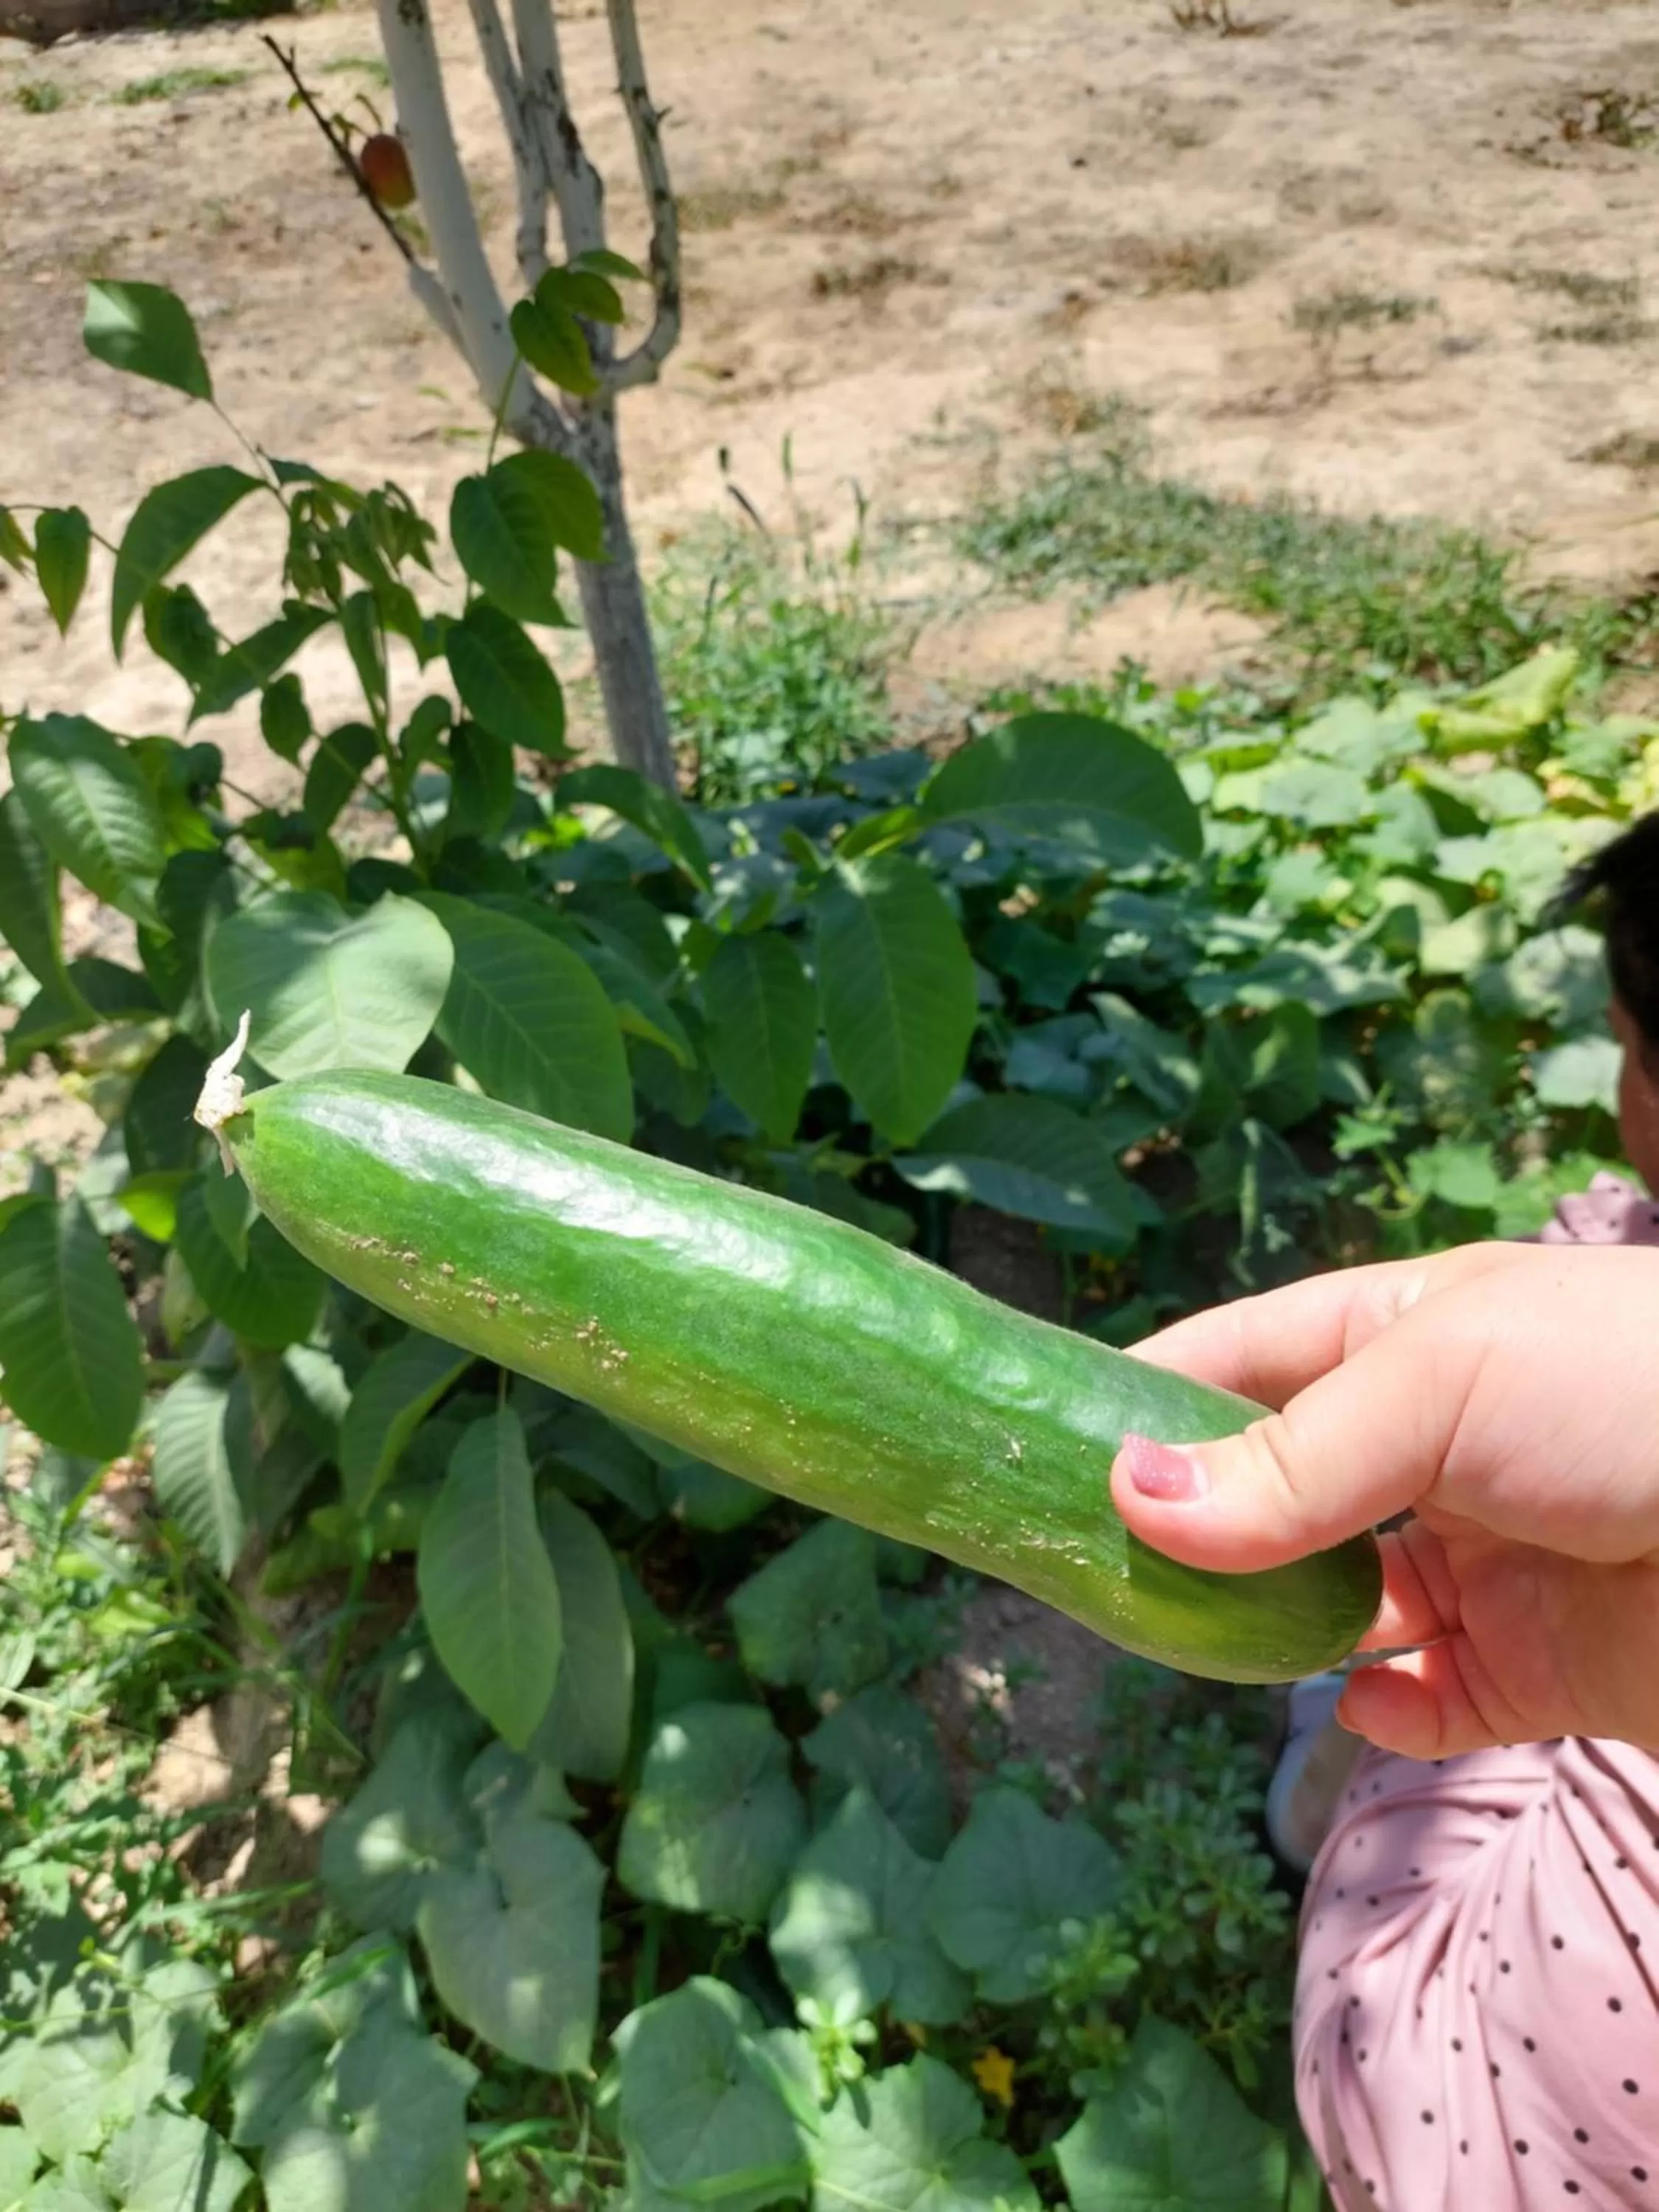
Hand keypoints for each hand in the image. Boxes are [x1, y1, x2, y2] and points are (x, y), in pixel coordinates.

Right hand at [1108, 1244, 1658, 1757]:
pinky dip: (1378, 1707)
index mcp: (1400, 1339)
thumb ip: (1289, 1456)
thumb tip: (1129, 1497)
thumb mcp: (1446, 1381)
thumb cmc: (1635, 1391)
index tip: (1037, 1444)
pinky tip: (1365, 1693)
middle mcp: (1425, 1450)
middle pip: (1263, 1494)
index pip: (1234, 1359)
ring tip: (1213, 1643)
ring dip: (1269, 1625)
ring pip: (1322, 1605)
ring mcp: (1472, 1563)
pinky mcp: (1527, 1672)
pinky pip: (1416, 1702)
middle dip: (1185, 1531)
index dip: (1137, 1395)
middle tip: (1092, 1574)